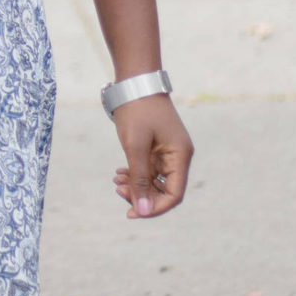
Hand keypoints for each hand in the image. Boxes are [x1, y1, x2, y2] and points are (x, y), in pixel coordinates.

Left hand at [112, 93, 191, 220]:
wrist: (134, 82)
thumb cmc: (137, 111)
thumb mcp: (135, 147)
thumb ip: (139, 179)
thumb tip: (141, 210)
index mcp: (180, 156)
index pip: (174, 195)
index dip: (154, 208)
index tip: (132, 212)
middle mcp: (178, 157)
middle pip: (164, 191)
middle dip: (141, 196)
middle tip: (118, 191)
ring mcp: (168, 152)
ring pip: (155, 181)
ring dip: (136, 185)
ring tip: (116, 181)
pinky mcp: (157, 148)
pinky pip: (149, 170)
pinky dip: (135, 174)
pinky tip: (119, 174)